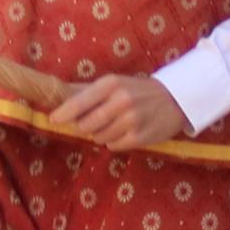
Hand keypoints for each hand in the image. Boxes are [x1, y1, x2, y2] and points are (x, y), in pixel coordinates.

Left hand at [52, 72, 187, 149]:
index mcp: (111, 84)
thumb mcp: (115, 83)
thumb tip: (59, 94)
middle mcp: (120, 101)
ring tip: (114, 124)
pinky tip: (125, 131)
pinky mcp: (139, 137)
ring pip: (98, 137)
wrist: (176, 99)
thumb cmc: (139, 90)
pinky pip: (112, 146)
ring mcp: (130, 120)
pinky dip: (114, 141)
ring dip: (100, 134)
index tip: (53, 119)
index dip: (62, 113)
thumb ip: (87, 90)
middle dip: (84, 125)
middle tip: (94, 120)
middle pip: (84, 124)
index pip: (78, 103)